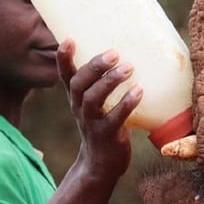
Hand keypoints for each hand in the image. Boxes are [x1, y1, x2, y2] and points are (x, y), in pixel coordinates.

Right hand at [57, 39, 142, 188]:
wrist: (102, 165)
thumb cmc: (105, 125)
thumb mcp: (99, 104)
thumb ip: (105, 84)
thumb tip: (129, 54)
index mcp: (77, 98)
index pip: (65, 75)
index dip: (63, 58)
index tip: (69, 39)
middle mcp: (79, 108)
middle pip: (79, 84)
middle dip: (94, 66)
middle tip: (114, 53)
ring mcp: (91, 123)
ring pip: (93, 99)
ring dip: (110, 81)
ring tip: (128, 67)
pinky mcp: (106, 136)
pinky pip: (115, 118)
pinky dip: (126, 103)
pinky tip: (139, 91)